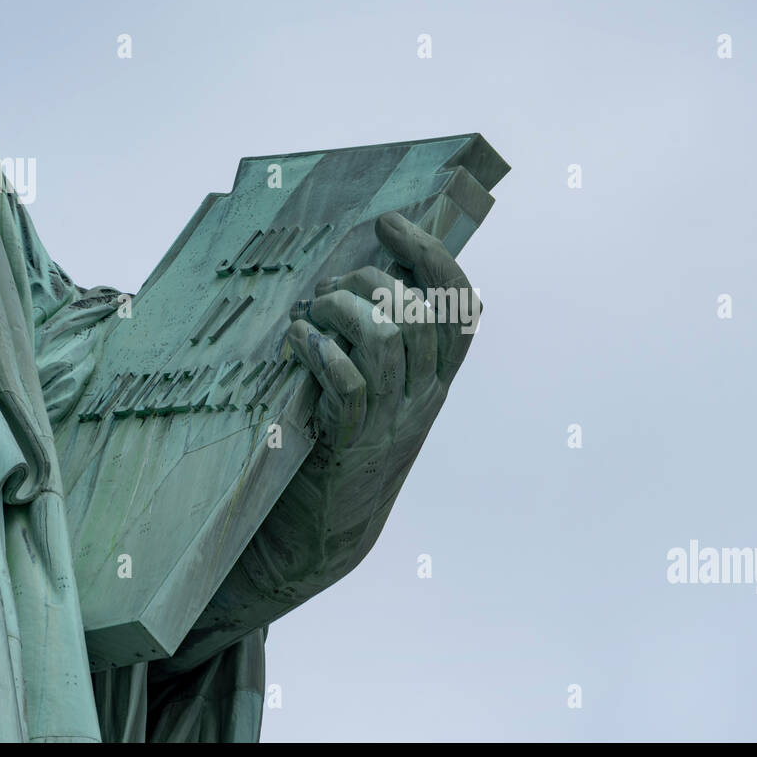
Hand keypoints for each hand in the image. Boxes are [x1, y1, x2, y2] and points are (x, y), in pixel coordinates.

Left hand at [173, 211, 482, 650]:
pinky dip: (319, 349)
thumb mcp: (377, 393)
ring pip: (387, 337)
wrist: (325, 532)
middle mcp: (424, 396)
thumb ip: (380, 343)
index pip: (460, 305)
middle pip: (421, 311)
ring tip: (311, 311)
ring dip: (340, 308)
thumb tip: (358, 276)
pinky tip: (297, 343)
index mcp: (436, 379)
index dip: (432, 254)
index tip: (391, 224)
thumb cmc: (342, 447)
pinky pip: (349, 381)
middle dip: (371, 279)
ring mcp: (391, 419)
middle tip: (331, 287)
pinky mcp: (352, 440)